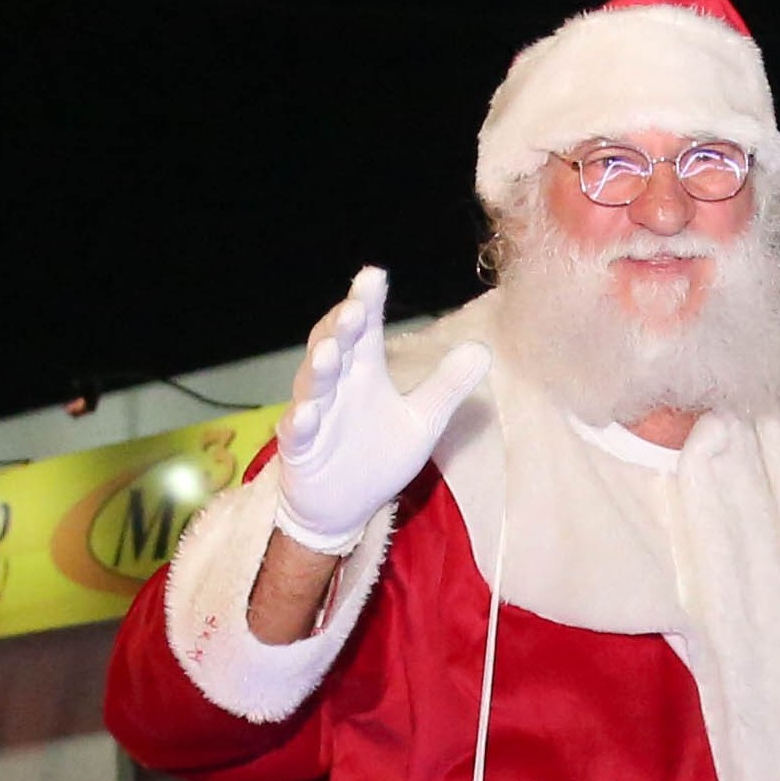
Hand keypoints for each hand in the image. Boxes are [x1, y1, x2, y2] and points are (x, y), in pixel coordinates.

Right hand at [272, 268, 491, 549]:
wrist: (342, 505)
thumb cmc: (377, 453)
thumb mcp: (422, 420)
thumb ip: (447, 386)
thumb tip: (483, 348)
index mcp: (364, 371)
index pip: (365, 330)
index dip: (367, 302)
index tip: (373, 276)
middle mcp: (336, 385)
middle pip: (334, 346)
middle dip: (341, 326)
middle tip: (354, 309)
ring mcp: (314, 414)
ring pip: (311, 384)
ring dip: (318, 367)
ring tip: (331, 352)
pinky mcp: (300, 449)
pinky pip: (296, 433)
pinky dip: (300, 422)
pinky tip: (307, 414)